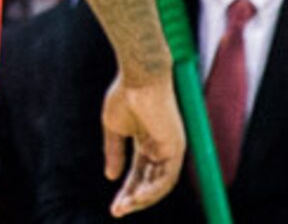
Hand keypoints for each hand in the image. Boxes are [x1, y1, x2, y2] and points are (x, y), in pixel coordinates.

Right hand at [102, 73, 183, 214]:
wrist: (138, 77)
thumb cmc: (124, 95)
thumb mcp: (113, 128)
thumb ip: (114, 152)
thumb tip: (111, 177)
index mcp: (147, 143)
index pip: (139, 174)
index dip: (126, 189)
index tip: (114, 205)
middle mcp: (161, 149)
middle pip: (149, 182)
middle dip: (133, 199)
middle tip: (117, 211)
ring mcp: (170, 149)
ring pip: (160, 184)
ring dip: (143, 199)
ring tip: (124, 207)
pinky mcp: (176, 148)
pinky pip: (167, 177)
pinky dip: (153, 190)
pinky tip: (138, 198)